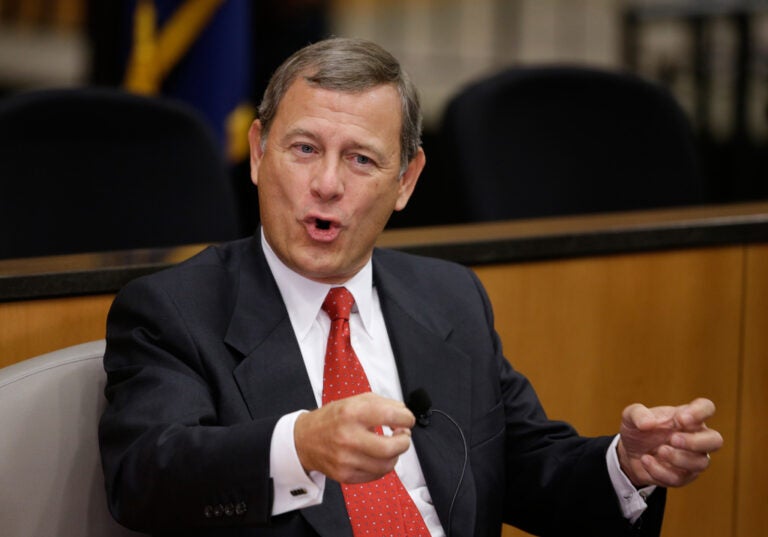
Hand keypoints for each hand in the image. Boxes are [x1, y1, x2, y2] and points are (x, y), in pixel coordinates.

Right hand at [294, 392, 414, 483]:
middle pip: (391, 447)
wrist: (305, 439)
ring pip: (386, 465)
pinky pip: (375, 475)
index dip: (406, 418)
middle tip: (403, 436)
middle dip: (404, 441)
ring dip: (395, 455)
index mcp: (351, 412)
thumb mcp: (355, 401)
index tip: (407, 419)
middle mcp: (348, 436)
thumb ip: (383, 404)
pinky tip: (377, 456)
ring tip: (390, 446)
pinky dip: (382, 466)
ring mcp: (345, 459)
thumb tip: (404, 414)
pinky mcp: (345, 475)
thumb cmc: (333, 418)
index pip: (391, 416)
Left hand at [617, 397, 722, 487]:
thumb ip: (637, 414)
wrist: (629, 453)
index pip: (706, 408)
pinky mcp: (683, 476)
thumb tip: (648, 423)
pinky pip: (679, 478)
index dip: (700, 412)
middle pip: (715, 440)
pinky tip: (646, 460)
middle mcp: (695, 437)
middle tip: (673, 439)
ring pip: (701, 463)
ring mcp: (692, 458)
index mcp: (686, 417)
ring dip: (678, 458)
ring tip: (658, 451)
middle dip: (696, 442)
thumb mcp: (630, 417)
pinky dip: (660, 470)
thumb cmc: (637, 430)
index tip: (680, 419)